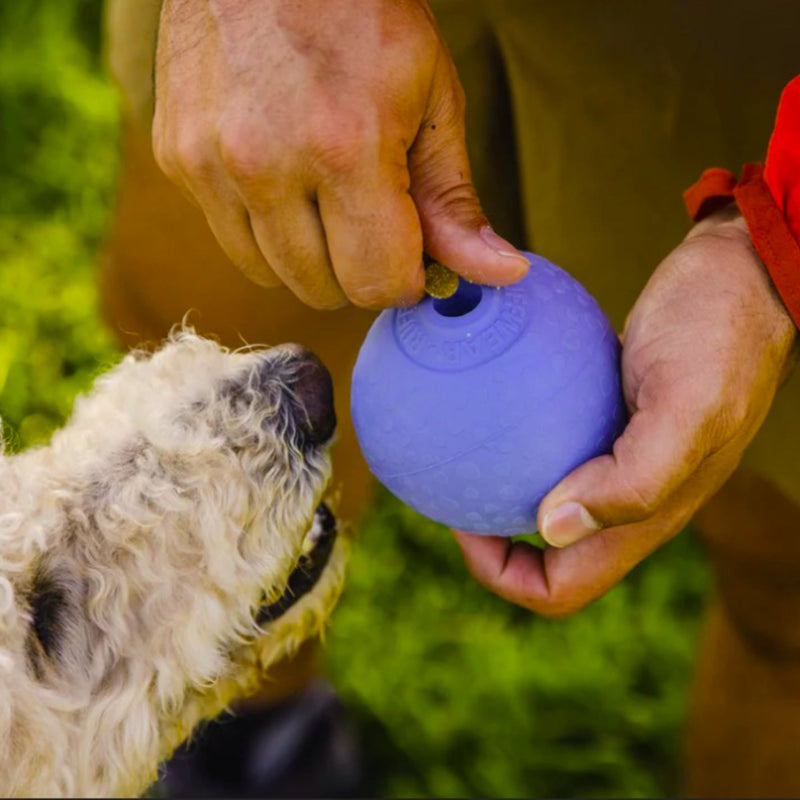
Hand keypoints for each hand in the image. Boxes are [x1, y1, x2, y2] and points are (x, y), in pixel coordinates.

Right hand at [152, 0, 528, 308]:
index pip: (377, 282)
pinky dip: (264, 230)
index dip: (404, 278)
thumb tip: (500, 273)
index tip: (410, 253)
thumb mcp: (431, 98)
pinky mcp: (176, 158)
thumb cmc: (362, 13)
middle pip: (323, 289)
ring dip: (310, 258)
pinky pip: (231, 240)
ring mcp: (209, 163)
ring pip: (272, 275)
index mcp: (345, 148)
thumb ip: (454, 200)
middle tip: (371, 220)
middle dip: (358, 271)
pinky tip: (282, 179)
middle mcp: (266, 164)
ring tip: (326, 197)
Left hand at [455, 206, 796, 616]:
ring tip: (456, 452)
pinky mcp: (609, 420)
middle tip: (450, 488)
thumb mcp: (686, 405)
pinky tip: (487, 403)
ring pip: (547, 503)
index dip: (503, 574)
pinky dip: (515, 439)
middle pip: (545, 556)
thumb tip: (552, 528)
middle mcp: (630, 499)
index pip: (561, 588)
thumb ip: (634, 480)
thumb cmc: (719, 333)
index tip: (463, 523)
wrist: (742, 276)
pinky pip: (552, 448)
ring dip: (498, 491)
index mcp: (647, 516)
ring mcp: (619, 460)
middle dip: (490, 540)